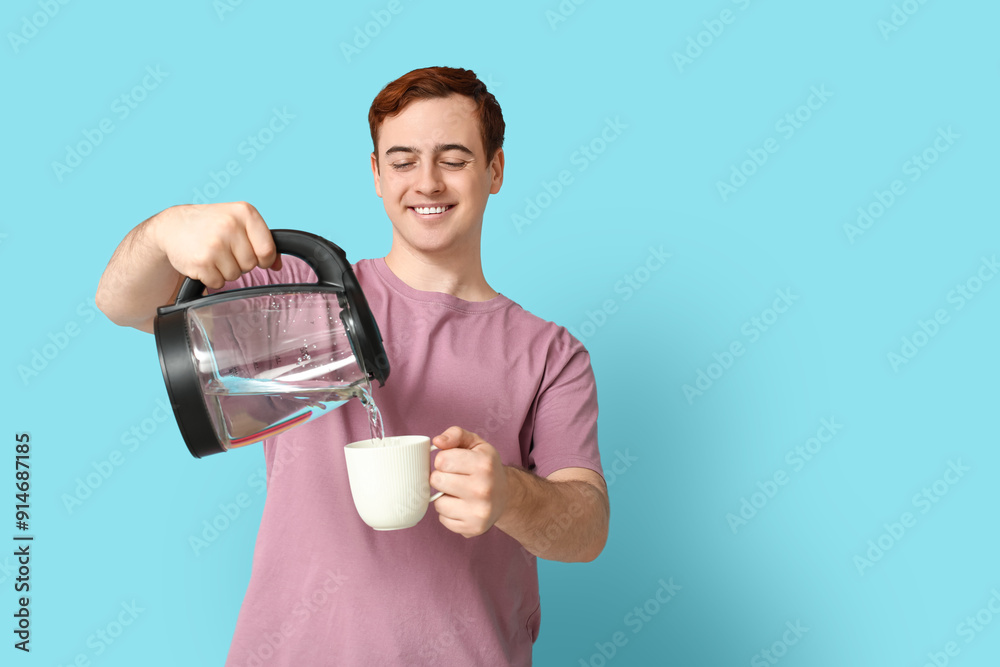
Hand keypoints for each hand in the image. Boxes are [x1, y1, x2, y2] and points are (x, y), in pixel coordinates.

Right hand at [153, 201, 280, 288]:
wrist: (173, 226)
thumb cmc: (211, 224)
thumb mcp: (238, 221)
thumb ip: (262, 241)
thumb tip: (278, 265)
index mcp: (245, 213)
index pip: (268, 249)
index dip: (264, 259)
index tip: (256, 256)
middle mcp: (230, 226)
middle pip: (251, 265)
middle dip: (240, 262)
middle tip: (225, 249)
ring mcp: (215, 244)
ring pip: (235, 275)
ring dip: (225, 270)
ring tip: (213, 254)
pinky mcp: (201, 262)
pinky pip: (218, 282)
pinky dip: (212, 277)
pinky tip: (203, 261)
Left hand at [430, 427, 510, 537]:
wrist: (506, 495)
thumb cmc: (486, 467)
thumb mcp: (476, 444)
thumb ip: (455, 434)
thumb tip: (437, 441)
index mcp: (484, 464)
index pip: (441, 460)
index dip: (443, 460)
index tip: (453, 463)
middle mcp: (483, 489)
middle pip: (436, 481)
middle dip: (441, 478)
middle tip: (454, 478)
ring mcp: (479, 512)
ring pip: (438, 503)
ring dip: (443, 497)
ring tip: (458, 493)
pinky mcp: (473, 528)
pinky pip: (443, 519)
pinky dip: (448, 513)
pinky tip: (461, 506)